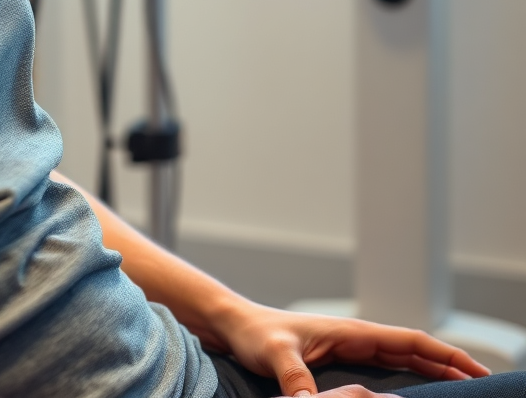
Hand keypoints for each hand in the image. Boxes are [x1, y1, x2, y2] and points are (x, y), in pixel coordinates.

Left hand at [212, 302, 489, 395]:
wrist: (234, 325)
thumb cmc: (253, 332)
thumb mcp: (274, 353)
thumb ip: (293, 376)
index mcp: (350, 331)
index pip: (410, 341)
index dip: (446, 354)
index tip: (477, 369)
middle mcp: (354, 338)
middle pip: (414, 351)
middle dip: (450, 365)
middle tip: (482, 386)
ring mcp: (347, 349)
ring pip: (402, 360)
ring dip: (432, 372)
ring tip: (461, 390)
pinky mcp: (337, 362)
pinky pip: (384, 369)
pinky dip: (409, 378)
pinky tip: (418, 393)